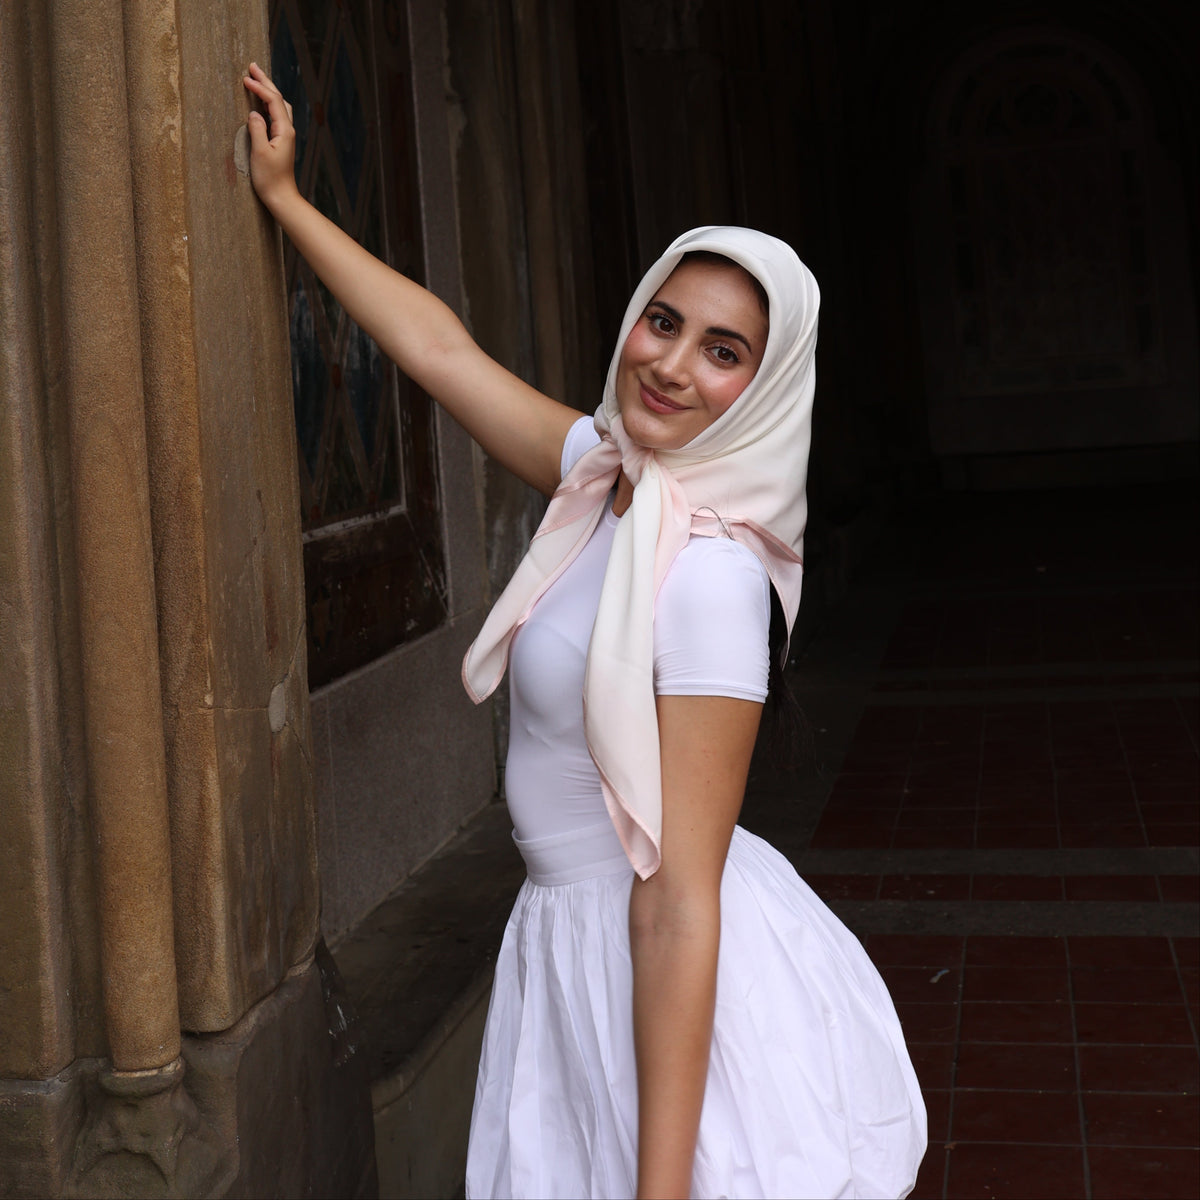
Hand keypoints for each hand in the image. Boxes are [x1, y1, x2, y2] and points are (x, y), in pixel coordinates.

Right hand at [242, 62, 299, 212]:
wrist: (281, 197)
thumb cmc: (270, 179)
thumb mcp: (260, 153)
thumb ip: (257, 130)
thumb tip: (253, 113)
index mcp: (285, 131)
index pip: (273, 101)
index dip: (260, 87)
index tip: (245, 78)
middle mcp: (288, 131)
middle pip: (278, 99)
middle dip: (265, 82)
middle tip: (252, 67)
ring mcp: (286, 136)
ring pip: (278, 106)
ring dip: (267, 91)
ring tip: (255, 79)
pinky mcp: (281, 142)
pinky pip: (275, 116)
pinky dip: (268, 104)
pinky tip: (260, 102)